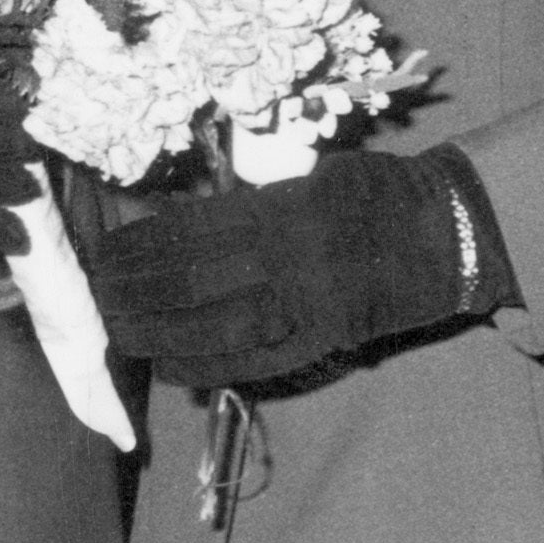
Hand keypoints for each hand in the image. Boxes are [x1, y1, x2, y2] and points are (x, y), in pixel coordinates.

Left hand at [83, 145, 514, 393]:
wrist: (446, 233)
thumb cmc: (374, 194)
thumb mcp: (313, 176)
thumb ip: (253, 201)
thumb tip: (180, 222)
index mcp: (285, 210)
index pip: (192, 232)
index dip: (141, 247)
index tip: (105, 254)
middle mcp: (290, 261)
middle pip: (192, 282)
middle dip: (136, 293)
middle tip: (97, 298)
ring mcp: (305, 308)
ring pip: (214, 327)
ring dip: (157, 334)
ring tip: (118, 334)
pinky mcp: (320, 343)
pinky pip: (252, 363)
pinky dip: (204, 366)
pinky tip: (167, 366)